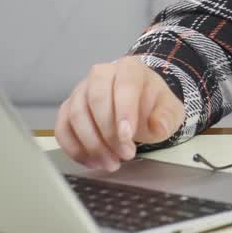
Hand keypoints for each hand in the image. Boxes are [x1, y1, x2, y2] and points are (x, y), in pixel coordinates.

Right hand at [55, 56, 185, 171]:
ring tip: (110, 163)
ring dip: (92, 144)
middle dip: (109, 133)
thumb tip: (158, 126)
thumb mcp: (169, 110)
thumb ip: (167, 117)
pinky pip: (62, 128)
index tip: (127, 137)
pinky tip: (92, 161)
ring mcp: (81, 90)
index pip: (124, 86)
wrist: (139, 103)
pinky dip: (74, 148)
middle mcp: (101, 75)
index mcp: (130, 69)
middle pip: (96, 100)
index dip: (124, 112)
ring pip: (76, 115)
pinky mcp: (68, 108)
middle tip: (124, 155)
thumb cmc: (152, 104)